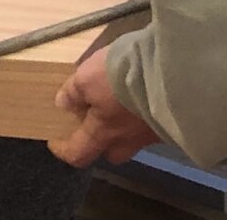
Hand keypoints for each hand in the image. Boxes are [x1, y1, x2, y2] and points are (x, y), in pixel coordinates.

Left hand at [48, 46, 160, 167]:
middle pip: (109, 150)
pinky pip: (149, 120)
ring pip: (132, 135)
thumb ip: (73, 93)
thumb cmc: (122, 79)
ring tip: (118, 97)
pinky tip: (140, 90)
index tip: (55, 139)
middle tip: (92, 116)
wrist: (172, 72)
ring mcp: (153, 134)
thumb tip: (63, 105)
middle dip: (100, 137)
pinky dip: (141, 110)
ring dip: (123, 121)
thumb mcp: (87, 78)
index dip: (64, 149)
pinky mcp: (171, 120)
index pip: (78, 154)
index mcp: (104, 135)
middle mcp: (128, 141)